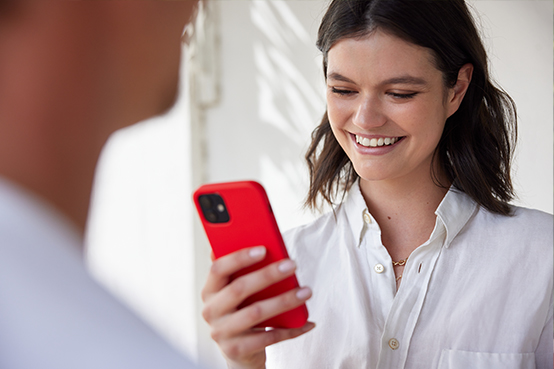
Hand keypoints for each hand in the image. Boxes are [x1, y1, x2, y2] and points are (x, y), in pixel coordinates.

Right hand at [201, 246, 314, 368]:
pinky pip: (268, 337)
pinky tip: (307, 321)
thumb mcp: (236, 291)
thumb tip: (266, 245)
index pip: (218, 269)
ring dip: (284, 301)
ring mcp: (222, 332)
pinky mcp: (236, 350)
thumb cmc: (242, 310)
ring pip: (256, 313)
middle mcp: (211, 311)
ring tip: (306, 291)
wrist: (238, 350)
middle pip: (239, 288)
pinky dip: (290, 329)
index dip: (239, 258)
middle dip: (268, 275)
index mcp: (210, 290)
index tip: (263, 249)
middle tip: (292, 264)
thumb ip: (243, 272)